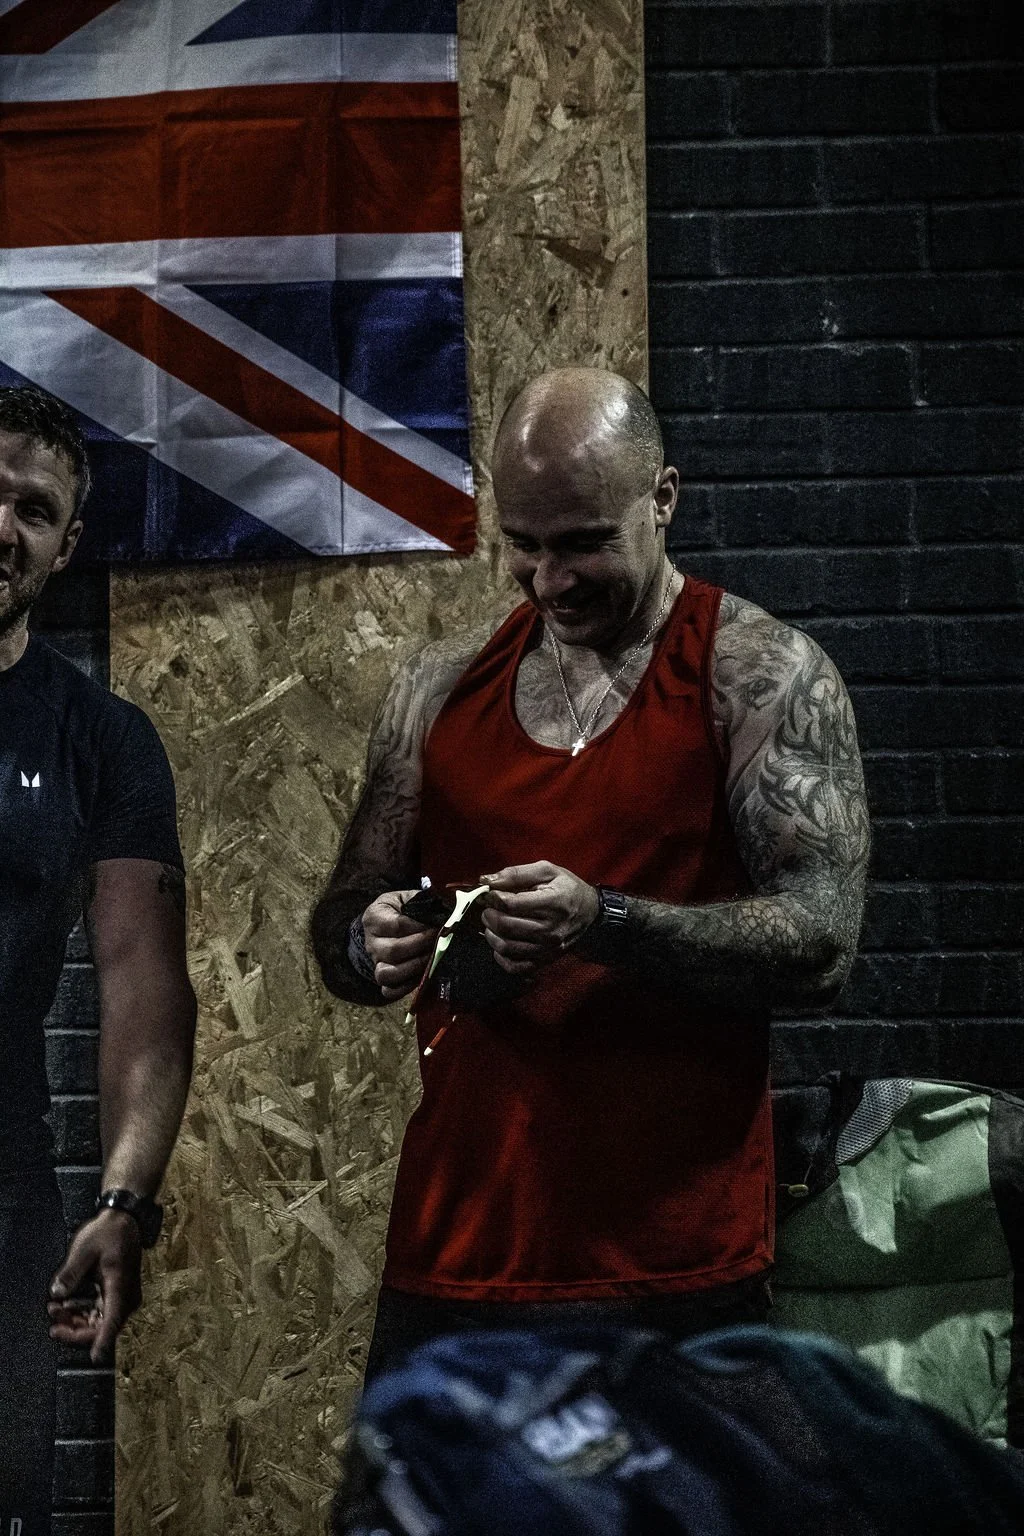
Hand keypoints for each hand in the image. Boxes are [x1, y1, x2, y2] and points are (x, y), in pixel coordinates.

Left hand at [48, 1208, 142, 1364]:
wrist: (124, 1221)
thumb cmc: (108, 1233)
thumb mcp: (84, 1249)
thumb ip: (70, 1273)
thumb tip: (56, 1294)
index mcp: (120, 1286)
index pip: (112, 1320)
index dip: (102, 1340)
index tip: (95, 1357)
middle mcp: (125, 1297)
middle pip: (102, 1327)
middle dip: (76, 1330)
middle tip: (53, 1323)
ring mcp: (122, 1297)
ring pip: (99, 1322)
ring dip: (76, 1321)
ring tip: (54, 1309)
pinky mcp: (116, 1295)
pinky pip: (99, 1313)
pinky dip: (82, 1313)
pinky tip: (67, 1304)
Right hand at [363, 890, 438, 1001]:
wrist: (386, 925)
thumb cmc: (401, 910)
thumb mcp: (407, 898)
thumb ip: (422, 902)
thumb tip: (446, 912)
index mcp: (374, 917)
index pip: (397, 925)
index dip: (420, 927)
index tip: (438, 925)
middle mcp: (371, 943)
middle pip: (394, 951)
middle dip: (421, 946)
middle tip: (439, 940)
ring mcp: (375, 963)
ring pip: (388, 974)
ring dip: (414, 967)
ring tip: (432, 957)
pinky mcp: (383, 979)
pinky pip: (389, 991)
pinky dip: (406, 988)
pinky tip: (422, 976)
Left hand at [480, 861, 599, 973]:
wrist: (590, 912)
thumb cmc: (566, 888)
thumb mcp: (546, 871)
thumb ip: (516, 874)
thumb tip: (487, 881)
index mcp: (552, 903)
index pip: (510, 904)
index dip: (493, 898)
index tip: (491, 894)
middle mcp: (550, 929)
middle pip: (505, 926)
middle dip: (489, 915)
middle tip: (489, 908)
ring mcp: (547, 948)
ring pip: (506, 947)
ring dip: (491, 934)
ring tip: (493, 923)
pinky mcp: (545, 960)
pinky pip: (515, 966)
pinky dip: (501, 957)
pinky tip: (501, 942)